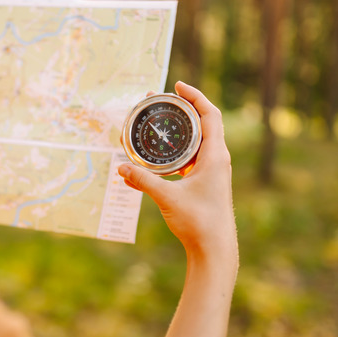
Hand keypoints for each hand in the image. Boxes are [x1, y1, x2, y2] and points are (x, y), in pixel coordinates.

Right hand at [118, 81, 235, 263]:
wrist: (215, 249)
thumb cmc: (199, 223)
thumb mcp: (167, 198)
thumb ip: (143, 181)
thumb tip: (120, 169)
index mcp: (214, 156)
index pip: (209, 115)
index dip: (195, 97)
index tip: (177, 86)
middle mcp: (217, 159)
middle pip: (203, 123)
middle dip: (182, 110)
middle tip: (160, 102)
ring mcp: (212, 171)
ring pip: (197, 141)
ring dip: (179, 131)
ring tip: (157, 124)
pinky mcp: (205, 182)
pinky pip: (190, 159)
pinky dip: (176, 153)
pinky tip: (155, 160)